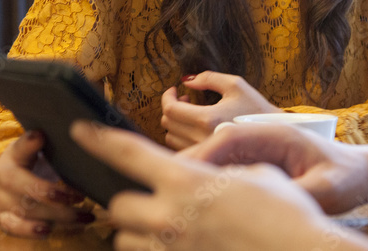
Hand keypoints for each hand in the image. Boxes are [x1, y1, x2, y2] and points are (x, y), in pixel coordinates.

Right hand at [0, 130, 92, 236]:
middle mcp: (1, 180)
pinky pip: (15, 228)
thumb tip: (49, 132)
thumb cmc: (30, 160)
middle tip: (81, 197)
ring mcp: (0, 202)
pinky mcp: (3, 219)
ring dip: (57, 216)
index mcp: (11, 157)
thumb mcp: (35, 146)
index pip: (21, 149)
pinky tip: (49, 230)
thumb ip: (39, 142)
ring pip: (27, 211)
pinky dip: (31, 231)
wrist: (9, 178)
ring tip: (85, 217)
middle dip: (55, 195)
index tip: (40, 137)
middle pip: (27, 189)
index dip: (30, 144)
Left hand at [70, 121, 367, 250]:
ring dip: (138, 232)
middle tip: (150, 198)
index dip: (100, 138)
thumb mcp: (255, 176)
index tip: (81, 129)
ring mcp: (172, 250)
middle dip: (129, 202)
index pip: (129, 153)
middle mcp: (169, 218)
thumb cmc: (285, 212)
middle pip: (118, 207)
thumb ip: (221, 173)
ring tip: (165, 226)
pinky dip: (157, 250)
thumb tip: (211, 178)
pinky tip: (180, 242)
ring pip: (126, 242)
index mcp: (186, 182)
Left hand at [160, 71, 282, 149]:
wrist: (275, 135)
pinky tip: (196, 127)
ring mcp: (203, 152)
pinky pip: (181, 149)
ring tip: (192, 112)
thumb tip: (186, 80)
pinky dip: (182, 136)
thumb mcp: (236, 85)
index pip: (171, 110)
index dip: (167, 97)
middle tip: (185, 99)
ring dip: (176, 123)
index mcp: (207, 119)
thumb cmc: (257, 108)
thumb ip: (208, 78)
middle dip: (172, 107)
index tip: (173, 89)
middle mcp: (201, 138)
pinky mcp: (207, 159)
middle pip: (168, 124)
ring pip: (171, 138)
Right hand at [181, 122, 367, 213]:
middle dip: (191, 163)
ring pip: (216, 157)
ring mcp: (256, 150)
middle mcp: (262, 137)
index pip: (231, 136)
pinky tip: (199, 207)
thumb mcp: (326, 189)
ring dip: (197, 174)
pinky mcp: (255, 164)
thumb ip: (296, 192)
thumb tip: (268, 200)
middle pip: (215, 144)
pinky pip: (224, 169)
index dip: (203, 153)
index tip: (182, 174)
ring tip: (177, 201)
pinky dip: (210, 183)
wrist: (357, 174)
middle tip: (167, 189)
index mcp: (278, 134)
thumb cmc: (344, 178)